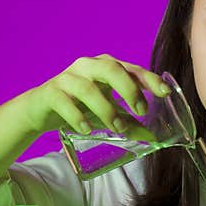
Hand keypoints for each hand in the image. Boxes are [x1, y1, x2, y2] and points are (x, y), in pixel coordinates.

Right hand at [18, 54, 172, 138]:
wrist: (40, 109)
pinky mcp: (51, 92)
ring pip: (88, 88)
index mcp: (105, 67)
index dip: (148, 79)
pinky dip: (78, 117)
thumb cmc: (78, 106)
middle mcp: (87, 66)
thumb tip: (153, 138)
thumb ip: (128, 122)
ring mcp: (67, 78)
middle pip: (111, 69)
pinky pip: (65, 102)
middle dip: (128, 89)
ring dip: (106, 109)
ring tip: (117, 128)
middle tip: (141, 111)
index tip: (164, 93)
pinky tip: (87, 130)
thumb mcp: (105, 113)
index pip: (131, 68)